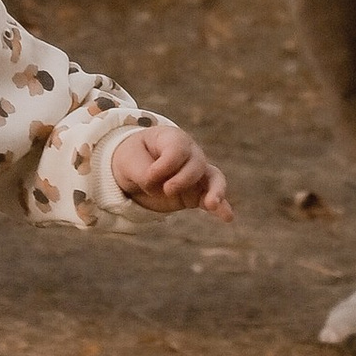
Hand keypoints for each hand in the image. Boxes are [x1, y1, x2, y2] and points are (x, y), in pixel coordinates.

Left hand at [108, 125, 234, 221]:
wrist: (133, 169)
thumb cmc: (132, 158)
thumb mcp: (128, 161)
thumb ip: (142, 172)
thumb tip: (157, 187)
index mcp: (172, 138)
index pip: (177, 149)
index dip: (165, 165)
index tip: (150, 176)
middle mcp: (190, 153)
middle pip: (196, 164)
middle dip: (182, 180)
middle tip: (166, 190)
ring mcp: (196, 174)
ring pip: (213, 178)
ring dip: (215, 191)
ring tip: (212, 204)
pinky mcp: (196, 194)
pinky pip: (213, 198)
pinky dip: (221, 207)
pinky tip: (227, 217)